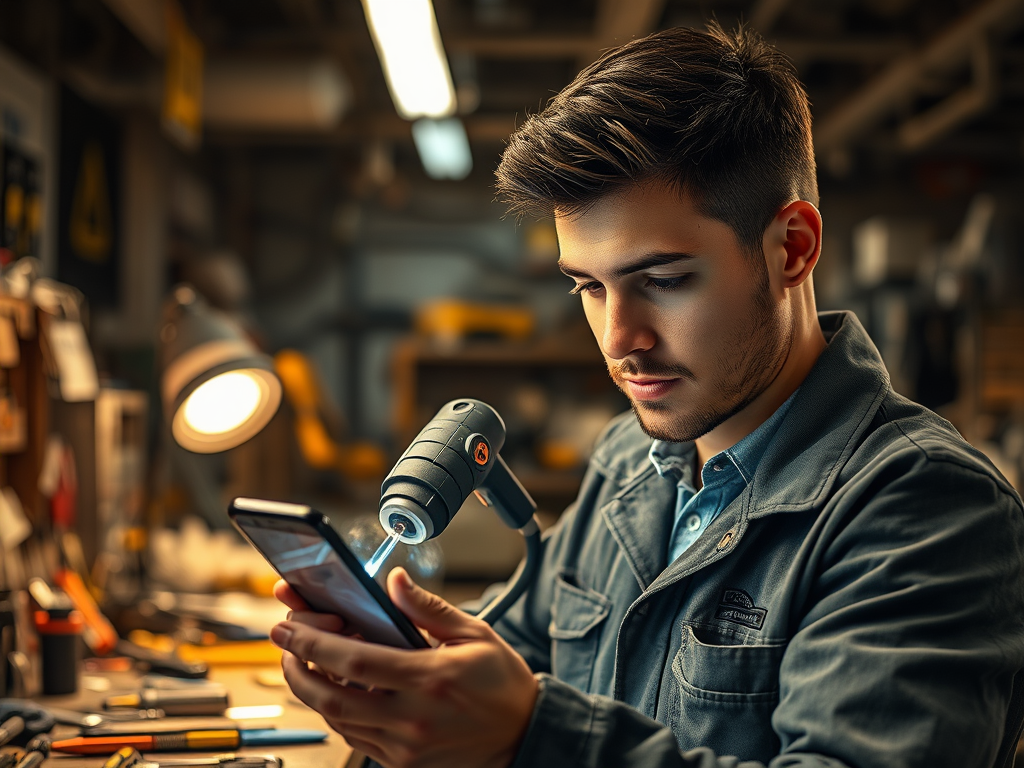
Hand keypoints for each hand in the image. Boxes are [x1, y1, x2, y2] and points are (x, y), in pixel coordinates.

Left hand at [270, 568, 538, 767]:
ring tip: (304, 663)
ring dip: (312, 691)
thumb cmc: (501, 684)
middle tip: (282, 644)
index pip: (354, 662)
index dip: (312, 643)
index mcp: (430, 679)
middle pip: (332, 698)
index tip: (289, 625)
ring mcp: (405, 748)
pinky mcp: (403, 765)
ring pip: (338, 721)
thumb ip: (428, 608)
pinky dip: (338, 714)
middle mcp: (413, 719)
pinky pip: (356, 740)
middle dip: (296, 668)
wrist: (524, 736)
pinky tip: (336, 690)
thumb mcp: (474, 634)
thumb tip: (394, 581)